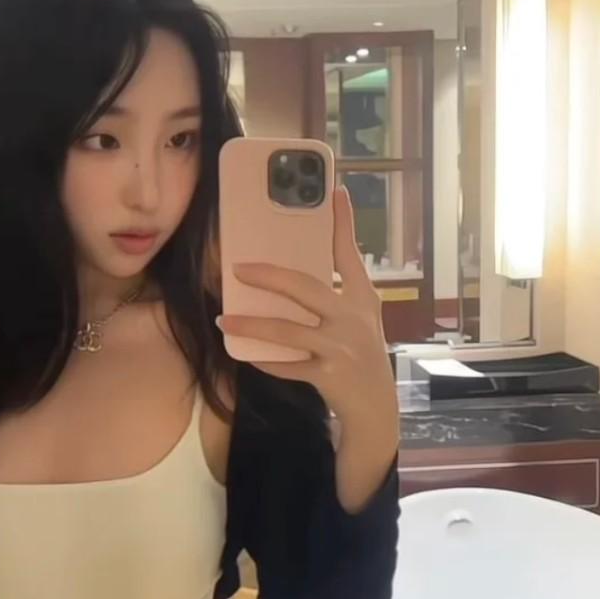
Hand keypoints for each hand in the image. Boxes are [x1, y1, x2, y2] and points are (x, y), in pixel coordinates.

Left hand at [215, 186, 394, 427]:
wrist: (375, 405)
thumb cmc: (360, 352)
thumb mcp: (360, 316)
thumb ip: (339, 289)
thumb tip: (302, 261)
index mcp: (362, 297)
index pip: (349, 254)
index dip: (342, 223)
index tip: (333, 192)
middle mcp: (353, 318)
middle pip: (306, 288)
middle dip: (269, 277)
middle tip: (238, 268)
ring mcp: (341, 347)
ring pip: (287, 331)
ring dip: (251, 326)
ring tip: (223, 321)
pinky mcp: (329, 375)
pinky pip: (287, 365)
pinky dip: (265, 360)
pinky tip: (245, 354)